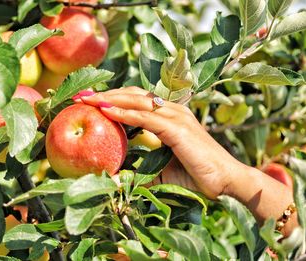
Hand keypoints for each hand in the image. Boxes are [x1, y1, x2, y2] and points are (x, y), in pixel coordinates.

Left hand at [79, 86, 245, 199]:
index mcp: (169, 116)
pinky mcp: (178, 128)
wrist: (225, 183)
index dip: (113, 98)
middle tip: (80, 96)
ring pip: (137, 100)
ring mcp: (177, 117)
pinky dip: (124, 113)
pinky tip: (105, 111)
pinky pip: (146, 117)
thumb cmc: (195, 176)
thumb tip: (116, 178)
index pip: (137, 100)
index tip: (89, 101)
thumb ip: (140, 170)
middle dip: (105, 94)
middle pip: (133, 94)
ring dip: (110, 99)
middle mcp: (173, 110)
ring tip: (86, 100)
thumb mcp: (160, 170)